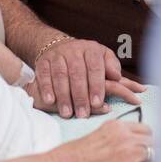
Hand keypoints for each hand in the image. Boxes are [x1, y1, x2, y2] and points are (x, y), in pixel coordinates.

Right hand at [27, 38, 145, 117]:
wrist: (61, 47)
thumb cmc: (87, 60)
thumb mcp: (103, 58)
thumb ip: (113, 67)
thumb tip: (117, 76)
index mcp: (91, 49)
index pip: (95, 67)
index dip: (96, 86)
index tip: (98, 103)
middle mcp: (74, 50)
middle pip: (77, 73)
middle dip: (80, 96)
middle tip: (83, 114)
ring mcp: (57, 55)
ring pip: (60, 75)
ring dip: (64, 96)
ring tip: (67, 113)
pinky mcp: (43, 61)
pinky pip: (44, 75)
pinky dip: (46, 88)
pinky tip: (50, 101)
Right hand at [51, 119, 154, 161]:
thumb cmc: (75, 154)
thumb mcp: (97, 135)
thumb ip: (114, 136)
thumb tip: (124, 143)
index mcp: (117, 126)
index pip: (144, 129)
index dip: (145, 139)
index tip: (142, 147)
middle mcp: (127, 136)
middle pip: (152, 140)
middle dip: (150, 149)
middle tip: (144, 159)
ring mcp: (131, 152)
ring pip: (156, 152)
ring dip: (151, 161)